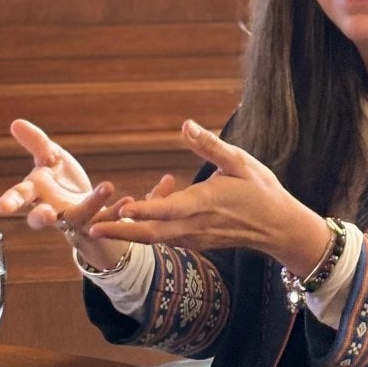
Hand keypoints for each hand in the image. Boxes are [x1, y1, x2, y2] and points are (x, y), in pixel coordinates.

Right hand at [0, 119, 127, 269]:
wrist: (84, 207)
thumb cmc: (59, 180)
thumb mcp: (49, 158)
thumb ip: (36, 143)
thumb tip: (15, 122)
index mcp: (36, 193)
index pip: (20, 197)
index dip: (10, 201)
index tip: (2, 208)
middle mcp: (52, 210)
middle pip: (40, 218)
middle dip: (40, 218)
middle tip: (46, 216)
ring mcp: (74, 220)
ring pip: (79, 216)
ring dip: (92, 203)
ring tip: (107, 185)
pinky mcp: (96, 223)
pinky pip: (106, 218)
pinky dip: (116, 210)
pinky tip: (128, 198)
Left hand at [90, 120, 330, 276]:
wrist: (278, 226)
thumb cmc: (260, 190)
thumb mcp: (240, 161)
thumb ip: (210, 145)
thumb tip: (185, 125)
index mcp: (204, 202)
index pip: (168, 209)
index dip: (143, 209)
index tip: (120, 208)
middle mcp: (195, 225)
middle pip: (152, 232)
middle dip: (120, 231)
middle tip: (89, 228)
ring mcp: (194, 237)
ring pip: (155, 238)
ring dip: (128, 234)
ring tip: (98, 226)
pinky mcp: (196, 242)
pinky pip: (166, 238)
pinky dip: (145, 233)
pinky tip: (129, 223)